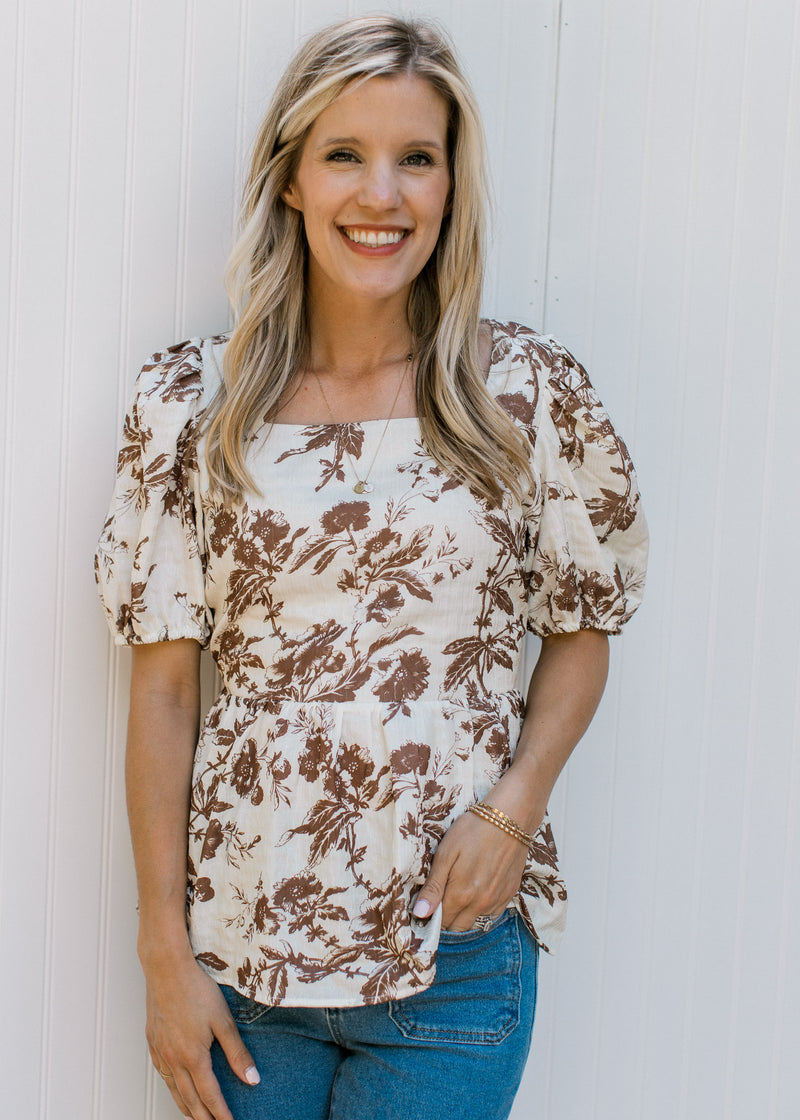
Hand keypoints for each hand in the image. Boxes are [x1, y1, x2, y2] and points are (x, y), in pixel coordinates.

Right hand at [142, 950, 258, 1119]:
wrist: (166, 969)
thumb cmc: (196, 990)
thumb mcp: (223, 1021)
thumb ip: (237, 1053)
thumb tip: (252, 1079)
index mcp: (193, 1057)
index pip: (210, 1096)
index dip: (221, 1114)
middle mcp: (173, 1060)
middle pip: (189, 1100)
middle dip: (203, 1118)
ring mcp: (160, 1052)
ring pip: (173, 1090)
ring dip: (186, 1108)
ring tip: (197, 1117)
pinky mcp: (152, 1043)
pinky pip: (162, 1075)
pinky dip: (172, 1089)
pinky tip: (176, 1088)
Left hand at [412, 803, 530, 931]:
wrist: (511, 818)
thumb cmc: (473, 830)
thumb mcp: (446, 853)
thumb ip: (433, 886)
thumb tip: (420, 914)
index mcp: (460, 895)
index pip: (441, 922)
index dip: (432, 914)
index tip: (428, 903)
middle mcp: (480, 904)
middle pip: (458, 927)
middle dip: (447, 918)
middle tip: (443, 897)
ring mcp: (497, 900)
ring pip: (476, 922)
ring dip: (465, 915)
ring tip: (461, 892)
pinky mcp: (510, 893)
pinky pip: (492, 914)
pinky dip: (482, 910)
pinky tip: (478, 891)